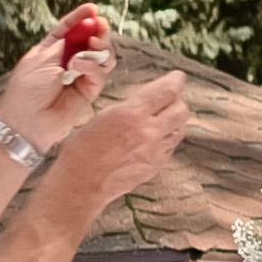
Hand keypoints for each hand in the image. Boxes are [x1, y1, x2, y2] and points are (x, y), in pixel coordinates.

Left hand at [0, 27, 112, 154]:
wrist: (28, 121)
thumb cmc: (27, 89)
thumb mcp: (43, 58)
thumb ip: (67, 43)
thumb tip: (86, 28)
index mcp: (51, 49)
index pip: (69, 28)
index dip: (81, 17)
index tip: (93, 8)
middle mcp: (68, 60)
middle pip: (90, 40)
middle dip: (98, 30)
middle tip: (101, 25)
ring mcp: (79, 76)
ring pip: (101, 56)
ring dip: (100, 47)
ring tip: (93, 44)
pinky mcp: (89, 91)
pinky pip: (99, 73)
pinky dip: (93, 66)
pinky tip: (80, 65)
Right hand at [50, 70, 190, 213]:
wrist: (81, 184)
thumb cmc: (83, 149)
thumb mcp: (103, 116)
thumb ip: (130, 107)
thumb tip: (148, 99)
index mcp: (132, 114)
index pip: (167, 91)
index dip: (175, 81)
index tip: (177, 77)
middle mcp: (148, 132)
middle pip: (181, 109)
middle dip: (176, 101)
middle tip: (168, 99)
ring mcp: (155, 151)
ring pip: (180, 128)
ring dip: (174, 120)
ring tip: (161, 118)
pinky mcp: (155, 166)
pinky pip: (171, 146)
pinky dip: (167, 139)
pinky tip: (154, 138)